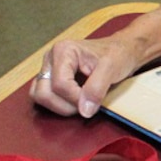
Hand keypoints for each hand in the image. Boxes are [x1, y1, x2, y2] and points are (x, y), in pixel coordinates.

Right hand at [30, 34, 145, 117]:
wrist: (122, 51)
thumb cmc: (117, 55)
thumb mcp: (112, 68)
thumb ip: (97, 88)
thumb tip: (84, 110)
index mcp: (63, 51)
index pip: (60, 85)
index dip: (76, 99)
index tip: (93, 101)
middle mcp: (51, 59)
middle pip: (44, 93)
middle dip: (65, 106)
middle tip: (86, 104)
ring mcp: (48, 69)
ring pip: (39, 97)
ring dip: (59, 106)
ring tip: (79, 103)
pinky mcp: (49, 79)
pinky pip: (43, 97)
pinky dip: (56, 104)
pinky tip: (73, 101)